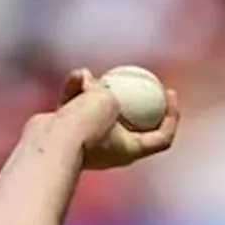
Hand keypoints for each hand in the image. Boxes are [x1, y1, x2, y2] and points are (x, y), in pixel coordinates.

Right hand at [54, 68, 179, 170]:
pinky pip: (78, 107)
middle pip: (133, 123)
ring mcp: (91, 141)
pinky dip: (77, 92)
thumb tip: (89, 80)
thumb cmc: (85, 126)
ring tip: (86, 74)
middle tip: (141, 77)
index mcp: (131, 150)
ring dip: (94, 88)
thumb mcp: (107, 100)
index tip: (170, 92)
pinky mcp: (70, 133)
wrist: (51, 144)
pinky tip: (76, 76)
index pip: (161, 138)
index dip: (172, 116)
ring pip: (99, 109)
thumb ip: (106, 91)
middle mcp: (113, 149)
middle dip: (136, 99)